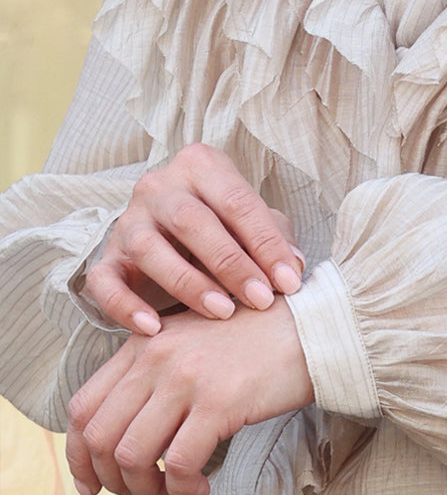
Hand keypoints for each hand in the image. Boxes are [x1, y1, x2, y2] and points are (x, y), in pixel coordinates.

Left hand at [65, 295, 312, 494]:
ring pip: (131, 455)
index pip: (82, 407)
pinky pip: (180, 463)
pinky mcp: (219, 401)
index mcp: (144, 342)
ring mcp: (185, 377)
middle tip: (144, 493)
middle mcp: (155, 356)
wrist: (314, 326)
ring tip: (176, 490)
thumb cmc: (259, 340)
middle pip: (99, 436)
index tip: (93, 485)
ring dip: (147, 489)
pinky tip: (203, 486)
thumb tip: (128, 435)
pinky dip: (184, 487)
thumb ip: (157, 374)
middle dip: (113, 480)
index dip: (78, 456)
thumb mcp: (194, 343)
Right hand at [83, 143, 304, 333]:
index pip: (237, 201)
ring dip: (189, 283)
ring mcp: (127, 221)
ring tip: (222, 311)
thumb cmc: (223, 227)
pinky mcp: (106, 257)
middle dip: (232, 263)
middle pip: (192, 221)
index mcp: (200, 166)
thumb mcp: (251, 222)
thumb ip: (275, 237)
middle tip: (261, 299)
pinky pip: (104, 281)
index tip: (289, 281)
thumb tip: (293, 268)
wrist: (172, 235)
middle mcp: (159, 186)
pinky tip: (154, 328)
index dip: (266, 243)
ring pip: (150, 249)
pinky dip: (125, 306)